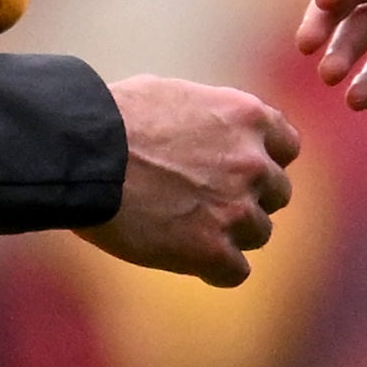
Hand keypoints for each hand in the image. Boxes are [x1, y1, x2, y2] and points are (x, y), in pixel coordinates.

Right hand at [75, 76, 297, 288]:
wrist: (79, 153)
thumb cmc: (112, 118)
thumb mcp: (171, 95)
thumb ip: (212, 117)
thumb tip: (219, 131)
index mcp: (245, 116)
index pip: (287, 146)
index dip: (263, 157)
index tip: (237, 166)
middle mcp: (252, 162)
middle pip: (276, 192)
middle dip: (246, 196)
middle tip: (202, 197)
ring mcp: (236, 209)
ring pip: (258, 233)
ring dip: (228, 231)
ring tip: (181, 223)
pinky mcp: (213, 250)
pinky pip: (235, 271)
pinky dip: (212, 266)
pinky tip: (181, 252)